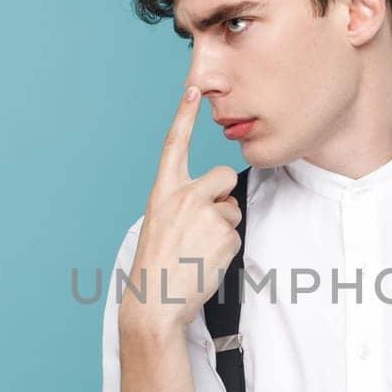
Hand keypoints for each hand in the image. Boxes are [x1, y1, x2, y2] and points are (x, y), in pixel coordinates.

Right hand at [119, 84, 242, 336]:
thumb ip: (183, 202)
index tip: (193, 89)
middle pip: (225, 176)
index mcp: (162, 191)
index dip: (184, 115)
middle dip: (225, 195)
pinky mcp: (225, 234)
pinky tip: (205, 261)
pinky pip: (236, 234)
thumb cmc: (156, 265)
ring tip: (198, 250)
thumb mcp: (160, 223)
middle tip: (205, 223)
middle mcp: (184, 195)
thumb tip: (219, 198)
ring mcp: (205, 213)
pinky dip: (225, 248)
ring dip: (222, 228)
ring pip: (232, 210)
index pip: (174, 145)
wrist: (155, 302)